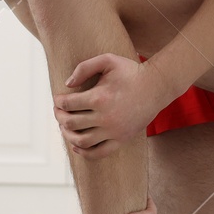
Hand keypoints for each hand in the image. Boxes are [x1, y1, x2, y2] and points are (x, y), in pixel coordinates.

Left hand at [53, 53, 170, 159]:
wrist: (156, 87)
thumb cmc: (131, 71)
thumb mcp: (108, 60)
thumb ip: (84, 68)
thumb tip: (67, 84)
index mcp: (99, 97)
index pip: (67, 104)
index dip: (58, 101)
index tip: (58, 98)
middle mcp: (105, 117)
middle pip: (70, 123)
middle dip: (59, 116)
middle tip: (59, 111)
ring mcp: (113, 131)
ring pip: (81, 141)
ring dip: (68, 134)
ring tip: (65, 127)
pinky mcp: (121, 139)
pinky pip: (98, 153)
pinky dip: (84, 152)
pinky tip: (76, 145)